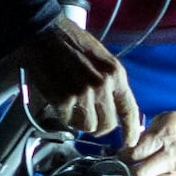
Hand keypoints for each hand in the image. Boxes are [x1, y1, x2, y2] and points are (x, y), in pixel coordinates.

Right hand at [4, 17, 133, 138]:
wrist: (45, 34)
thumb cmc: (72, 42)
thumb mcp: (102, 58)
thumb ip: (110, 82)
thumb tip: (113, 107)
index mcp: (116, 74)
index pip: (129, 109)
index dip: (131, 130)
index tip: (130, 142)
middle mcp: (103, 85)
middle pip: (108, 124)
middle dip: (100, 128)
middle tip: (90, 122)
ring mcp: (83, 93)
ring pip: (88, 126)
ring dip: (80, 123)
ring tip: (73, 110)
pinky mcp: (64, 99)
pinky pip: (67, 121)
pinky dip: (63, 117)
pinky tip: (60, 104)